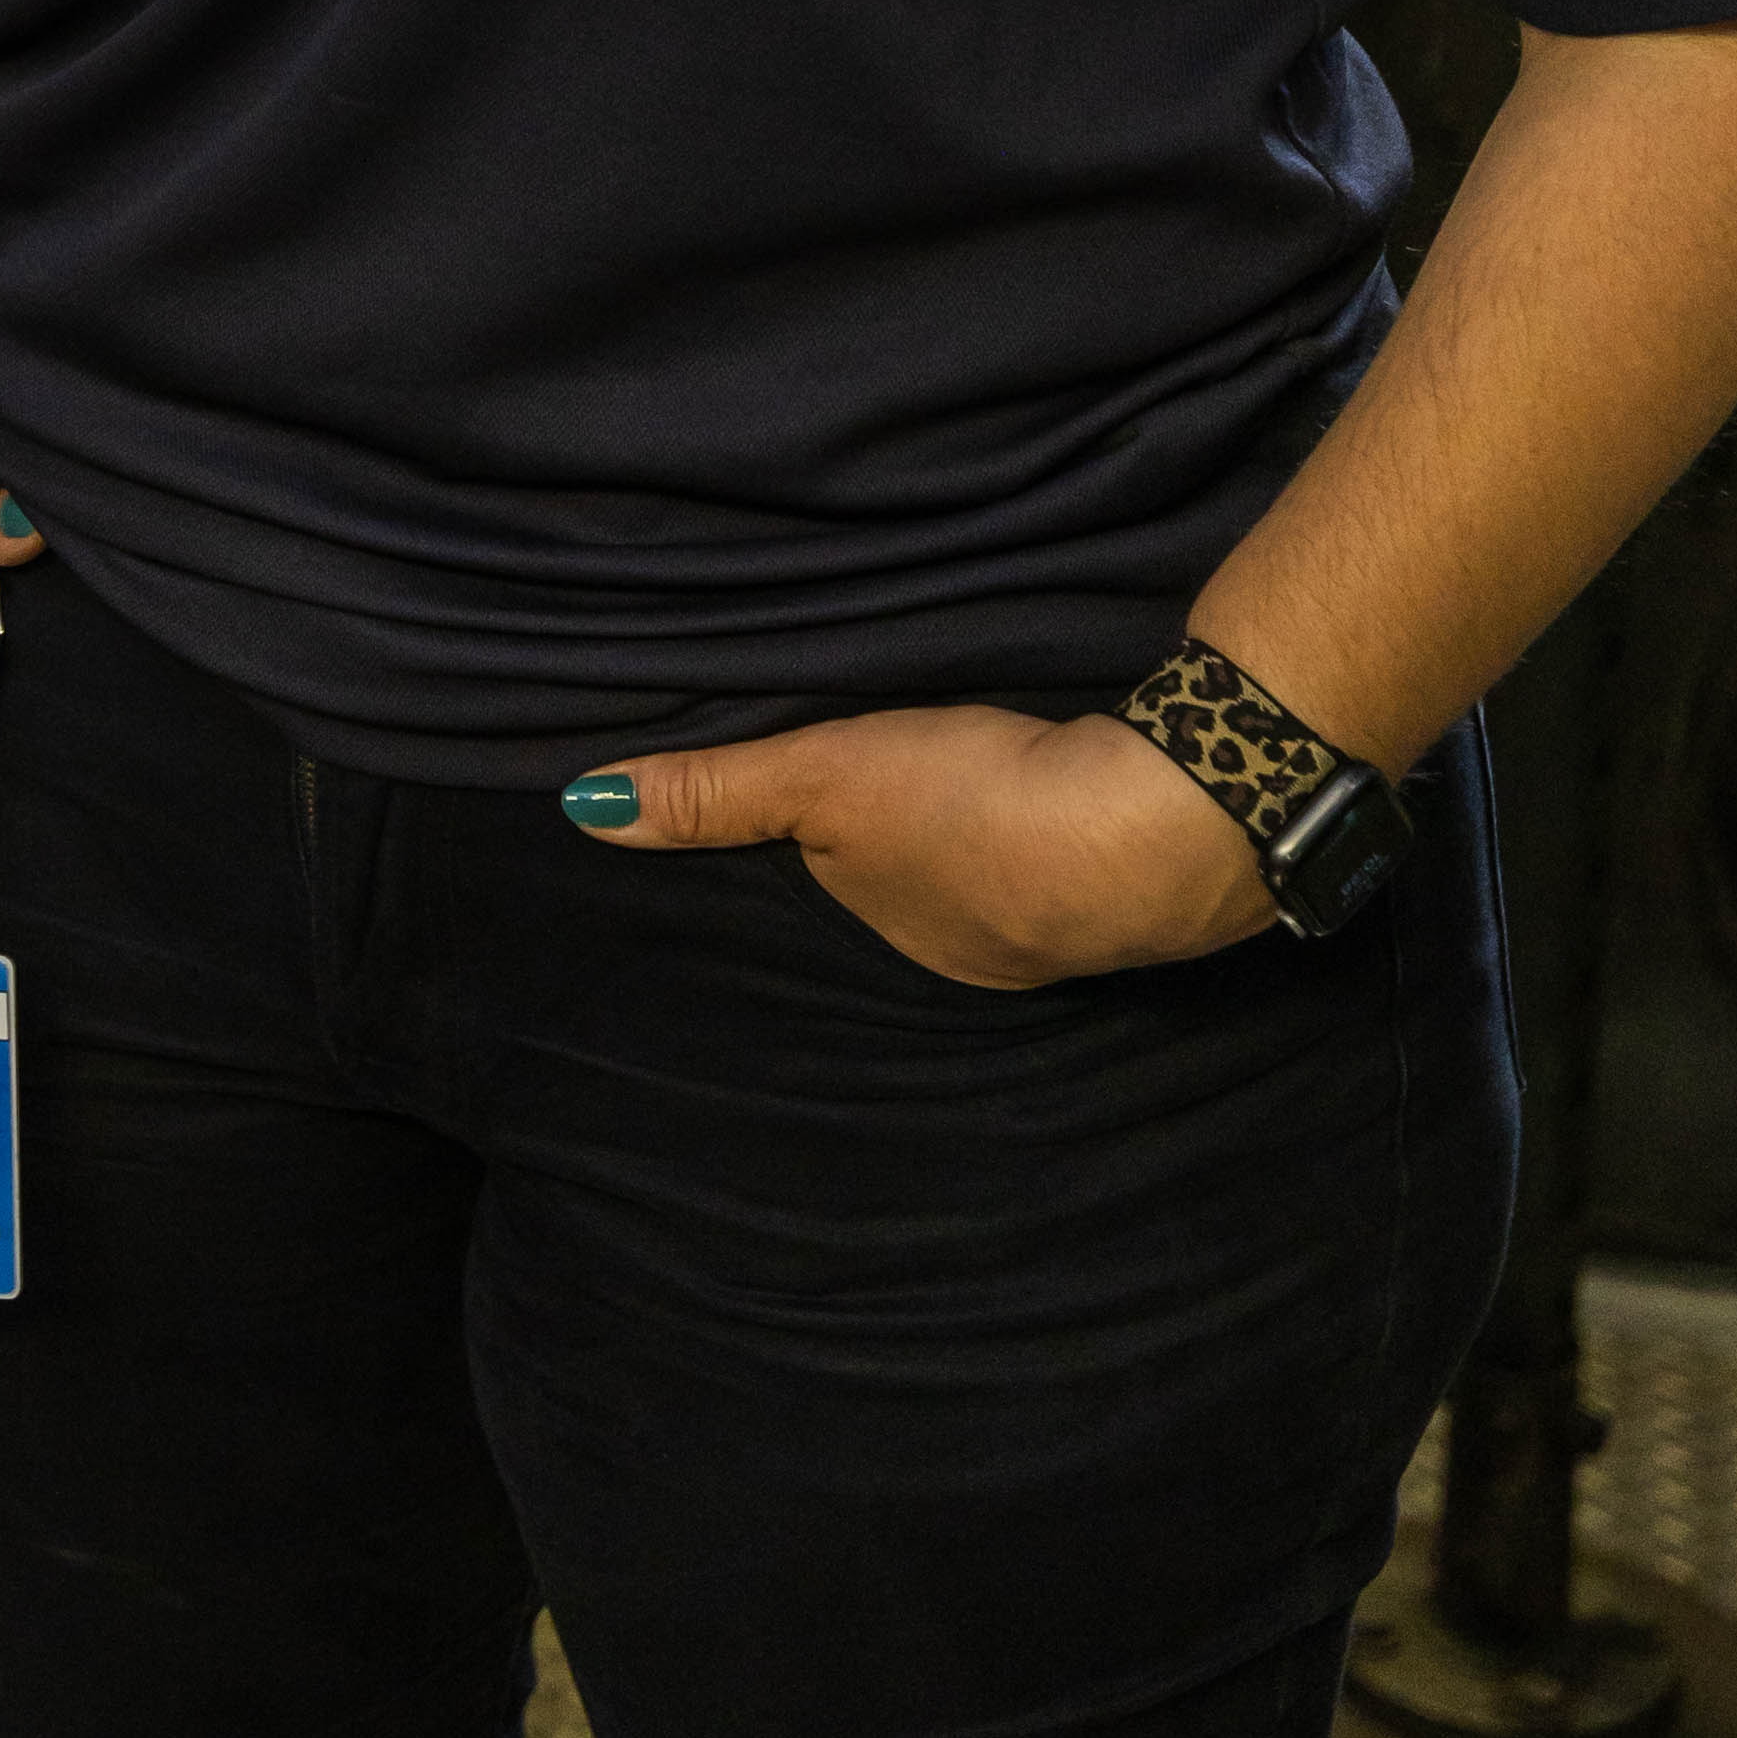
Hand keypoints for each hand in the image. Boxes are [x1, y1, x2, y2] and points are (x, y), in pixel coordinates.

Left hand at [568, 700, 1274, 987]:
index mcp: (892, 942)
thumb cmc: (971, 807)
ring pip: (991, 880)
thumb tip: (584, 810)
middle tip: (896, 782)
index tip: (816, 802)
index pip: (831, 890)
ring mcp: (1058, 938)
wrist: (1152, 827)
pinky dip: (1051, 832)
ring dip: (982, 839)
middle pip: (914, 891)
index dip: (819, 845)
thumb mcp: (821, 778)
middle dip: (904, 851)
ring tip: (968, 786)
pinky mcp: (1131, 892)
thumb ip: (713, 791)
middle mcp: (971, 959)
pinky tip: (1056, 798)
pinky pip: (1066, 862)